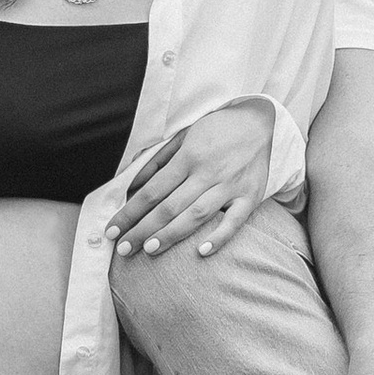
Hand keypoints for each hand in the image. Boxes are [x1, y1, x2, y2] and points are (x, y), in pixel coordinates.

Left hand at [110, 99, 273, 260]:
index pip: (152, 190)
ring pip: (197, 215)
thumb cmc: (216, 129)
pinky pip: (235, 221)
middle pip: (169, 206)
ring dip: (171, 235)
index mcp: (189, 156)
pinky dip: (219, 238)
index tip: (113, 229)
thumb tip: (132, 182)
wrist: (261, 122)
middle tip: (123, 248)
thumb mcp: (184, 135)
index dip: (130, 212)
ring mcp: (230, 186)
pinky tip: (201, 252)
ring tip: (149, 250)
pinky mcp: (250, 196)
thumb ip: (158, 160)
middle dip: (143, 229)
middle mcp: (208, 172)